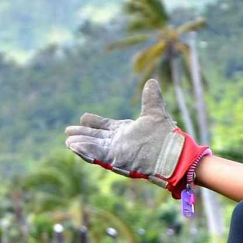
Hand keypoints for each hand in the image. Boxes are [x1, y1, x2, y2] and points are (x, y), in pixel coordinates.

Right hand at [64, 79, 186, 188]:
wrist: (174, 152)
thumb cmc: (166, 137)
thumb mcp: (155, 113)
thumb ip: (151, 98)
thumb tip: (152, 82)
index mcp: (126, 131)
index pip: (106, 126)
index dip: (94, 123)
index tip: (83, 117)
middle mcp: (120, 142)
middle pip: (96, 138)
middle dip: (82, 134)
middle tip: (68, 132)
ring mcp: (117, 152)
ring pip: (94, 147)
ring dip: (81, 144)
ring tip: (68, 142)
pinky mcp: (117, 160)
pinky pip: (99, 155)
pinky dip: (87, 151)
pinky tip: (75, 146)